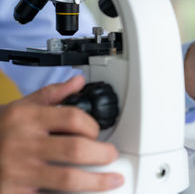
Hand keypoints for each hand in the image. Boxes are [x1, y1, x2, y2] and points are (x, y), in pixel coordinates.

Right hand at [0, 76, 123, 193]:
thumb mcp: (20, 107)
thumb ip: (52, 94)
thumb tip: (78, 81)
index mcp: (27, 118)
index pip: (71, 118)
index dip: (92, 126)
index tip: (97, 133)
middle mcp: (23, 144)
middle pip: (75, 148)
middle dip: (102, 153)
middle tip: (111, 155)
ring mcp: (19, 171)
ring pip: (68, 179)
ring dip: (96, 181)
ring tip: (112, 179)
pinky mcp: (15, 192)